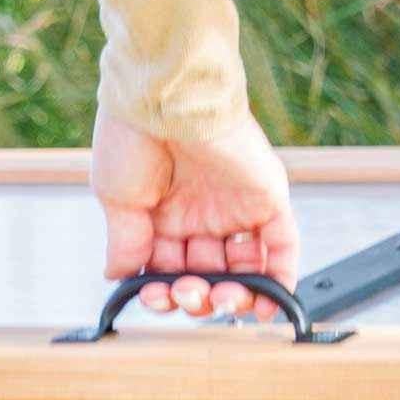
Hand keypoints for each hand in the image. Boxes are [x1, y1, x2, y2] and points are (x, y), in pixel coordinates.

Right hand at [90, 105, 301, 320]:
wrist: (164, 93)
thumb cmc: (132, 135)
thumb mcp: (117, 198)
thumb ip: (125, 244)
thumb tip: (118, 279)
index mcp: (165, 213)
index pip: (170, 269)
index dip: (165, 292)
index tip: (154, 296)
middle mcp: (202, 213)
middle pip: (207, 274)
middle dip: (197, 296)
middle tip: (187, 294)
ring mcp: (237, 208)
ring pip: (244, 269)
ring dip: (234, 297)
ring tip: (219, 299)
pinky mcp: (268, 198)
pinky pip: (282, 247)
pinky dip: (278, 280)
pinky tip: (265, 306)